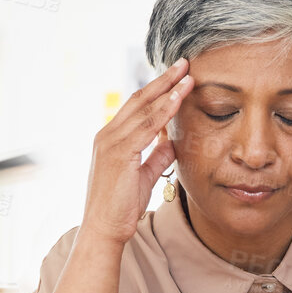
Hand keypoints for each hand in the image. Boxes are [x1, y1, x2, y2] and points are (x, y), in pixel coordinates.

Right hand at [80, 59, 192, 244]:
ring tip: (187, 74)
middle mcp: (107, 135)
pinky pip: (146, 126)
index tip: (177, 76)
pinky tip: (179, 98)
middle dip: (164, 80)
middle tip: (184, 62)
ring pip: (144, 108)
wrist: (104, 230)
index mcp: (111, 138)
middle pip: (139, 99)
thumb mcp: (143, 176)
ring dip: (168, 89)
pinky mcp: (118, 153)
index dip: (158, 89)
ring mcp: (110, 142)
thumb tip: (172, 142)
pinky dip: (164, 110)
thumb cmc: (120, 207)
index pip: (136, 106)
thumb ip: (155, 157)